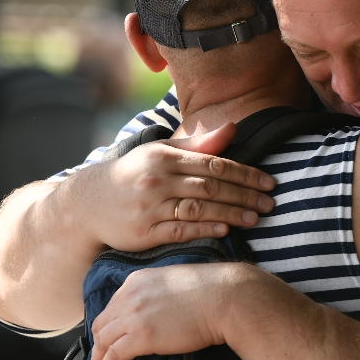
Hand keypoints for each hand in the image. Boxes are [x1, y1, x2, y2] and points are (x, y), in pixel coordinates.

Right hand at [80, 124, 275, 250]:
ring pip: (198, 209)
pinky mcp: (143, 232)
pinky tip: (225, 230)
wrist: (88, 203)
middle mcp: (157, 179)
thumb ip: (198, 144)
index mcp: (164, 156)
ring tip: (256, 218)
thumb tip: (234, 127)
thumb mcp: (160, 152)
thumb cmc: (133, 174)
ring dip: (231, 213)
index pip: (213, 164)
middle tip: (271, 203)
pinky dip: (204, 229)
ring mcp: (149, 207)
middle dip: (245, 195)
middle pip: (210, 187)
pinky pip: (180, 231)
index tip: (268, 182)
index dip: (245, 174)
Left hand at [87, 261, 269, 359]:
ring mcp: (134, 315)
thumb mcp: (175, 282)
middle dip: (97, 342)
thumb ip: (158, 293)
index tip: (106, 336)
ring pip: (104, 339)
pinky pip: (114, 354)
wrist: (224, 298)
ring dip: (97, 358)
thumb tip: (158, 311)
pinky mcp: (142, 336)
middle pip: (102, 322)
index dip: (107, 324)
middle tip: (96, 357)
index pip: (113, 305)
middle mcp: (130, 295)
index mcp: (138, 280)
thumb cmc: (211, 291)